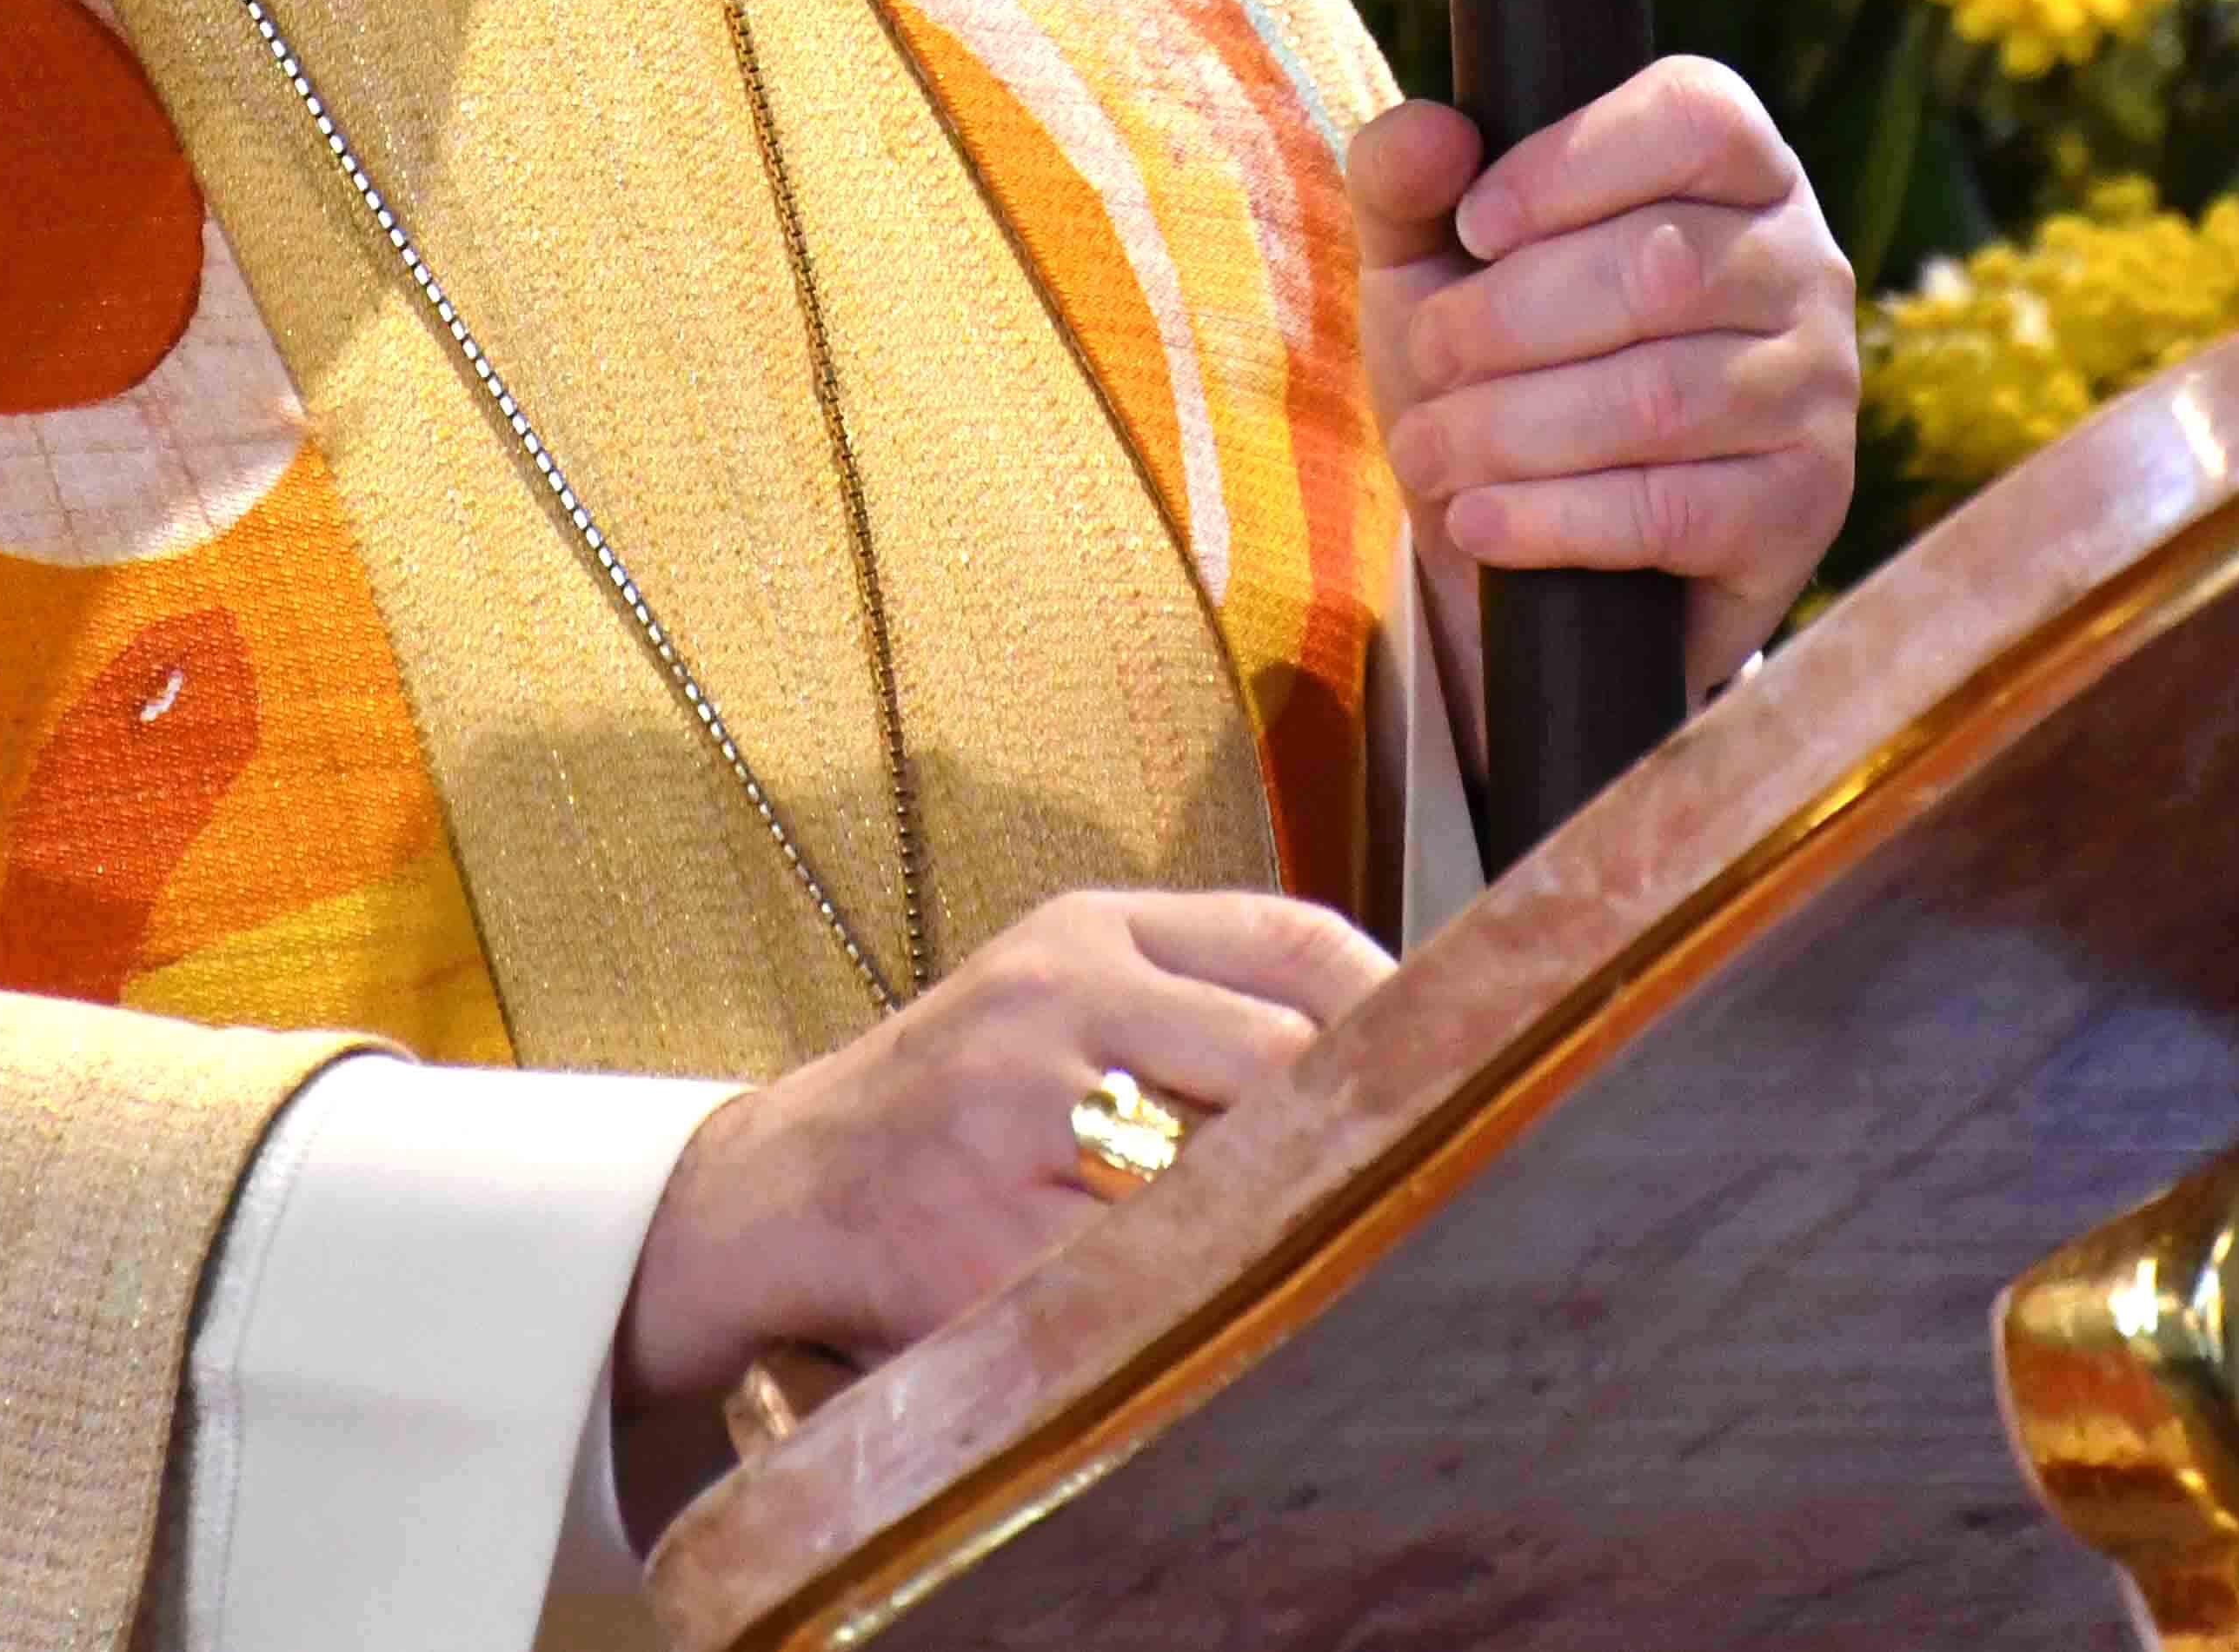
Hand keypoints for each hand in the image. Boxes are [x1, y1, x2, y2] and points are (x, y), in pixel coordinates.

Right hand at [610, 886, 1388, 1408]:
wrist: (783, 1190)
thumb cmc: (958, 1092)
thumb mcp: (1062, 984)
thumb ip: (1200, 987)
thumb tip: (1395, 1035)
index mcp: (1088, 931)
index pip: (1291, 940)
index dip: (1392, 1003)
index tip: (1455, 1061)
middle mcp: (1054, 1003)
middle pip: (1280, 1056)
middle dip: (1346, 1126)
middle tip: (1414, 1175)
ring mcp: (1018, 1122)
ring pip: (1226, 1172)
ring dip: (1284, 1218)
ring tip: (1326, 1247)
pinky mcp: (992, 1245)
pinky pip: (1141, 1278)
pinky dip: (1194, 1297)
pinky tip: (1218, 1307)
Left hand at [1348, 55, 1857, 716]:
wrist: (1555, 555)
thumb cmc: (1499, 361)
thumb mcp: (1429, 259)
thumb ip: (1406, 178)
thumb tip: (1432, 133)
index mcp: (1738, 169)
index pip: (1695, 119)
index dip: (1571, 165)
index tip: (1473, 228)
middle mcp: (1805, 264)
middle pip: (1659, 266)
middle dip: (1505, 320)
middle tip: (1430, 360)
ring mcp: (1818, 388)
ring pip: (1657, 398)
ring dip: (1509, 430)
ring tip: (1430, 450)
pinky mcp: (1805, 506)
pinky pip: (1671, 510)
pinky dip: (1550, 518)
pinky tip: (1478, 520)